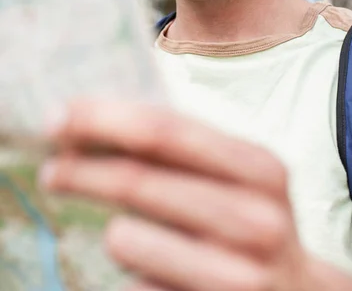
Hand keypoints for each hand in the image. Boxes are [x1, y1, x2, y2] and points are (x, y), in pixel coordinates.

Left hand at [40, 101, 351, 290]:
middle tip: (52, 170)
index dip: (103, 119)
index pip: (164, 130)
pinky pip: (136, 285)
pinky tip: (166, 275)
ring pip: (125, 239)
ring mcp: (238, 276)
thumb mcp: (235, 176)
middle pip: (137, 181)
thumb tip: (91, 123)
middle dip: (81, 170)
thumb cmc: (250, 221)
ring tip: (139, 236)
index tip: (58, 117)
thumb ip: (179, 148)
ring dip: (118, 233)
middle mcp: (256, 219)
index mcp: (259, 167)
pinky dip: (136, 272)